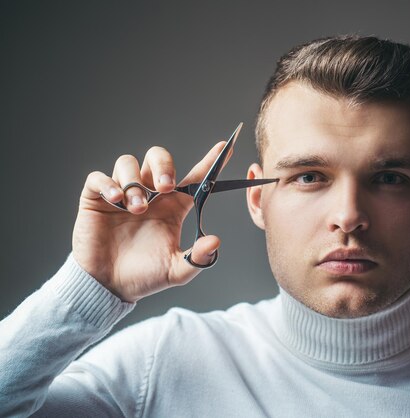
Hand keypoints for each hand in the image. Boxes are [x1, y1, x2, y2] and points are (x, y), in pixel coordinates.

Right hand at [72, 143, 227, 301]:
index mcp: (172, 206)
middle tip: (166, 187)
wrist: (109, 287)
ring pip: (128, 163)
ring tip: (138, 208)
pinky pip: (98, 178)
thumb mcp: (176, 271)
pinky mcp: (96, 199)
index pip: (194, 178)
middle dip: (163, 166)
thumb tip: (216, 241)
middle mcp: (149, 194)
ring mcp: (122, 194)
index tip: (224, 148)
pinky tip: (116, 200)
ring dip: (135, 182)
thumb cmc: (144, 276)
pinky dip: (108, 184)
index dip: (209, 162)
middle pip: (157, 158)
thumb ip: (197, 258)